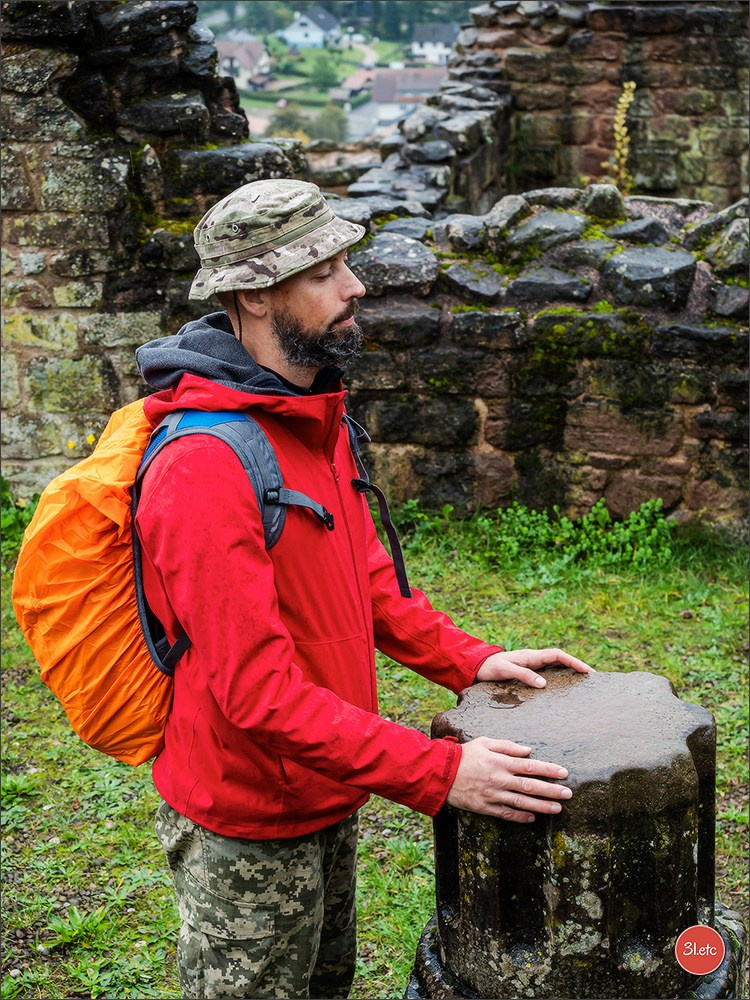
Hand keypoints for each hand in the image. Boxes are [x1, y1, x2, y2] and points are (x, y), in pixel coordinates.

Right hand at [446, 737, 571, 822]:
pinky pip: (506, 814)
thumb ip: (507, 746)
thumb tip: (528, 750)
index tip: (564, 773)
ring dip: (542, 806)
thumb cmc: (464, 755)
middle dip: (551, 790)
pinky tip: (533, 818)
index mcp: (500, 762)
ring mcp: (493, 795)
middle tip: (568, 794)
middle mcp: (500, 779)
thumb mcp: (484, 743)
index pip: (530, 766)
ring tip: (557, 809)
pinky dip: (520, 816)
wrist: (440, 773)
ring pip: (522, 802)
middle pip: (531, 786)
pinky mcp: (485, 807)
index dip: (549, 770)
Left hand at [476, 648, 592, 688]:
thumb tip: (544, 684)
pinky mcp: (527, 672)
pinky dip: (557, 677)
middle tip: (590, 678)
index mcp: (531, 656)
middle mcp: (534, 659)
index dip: (574, 661)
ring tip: (581, 684)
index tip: (587, 671)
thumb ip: (523, 675)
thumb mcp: (506, 671)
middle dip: (576, 666)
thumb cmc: (490, 668)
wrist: (477, 667)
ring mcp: (531, 665)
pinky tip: (561, 689)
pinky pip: (547, 673)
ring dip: (568, 672)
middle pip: (560, 660)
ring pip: (555, 666)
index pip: (558, 655)